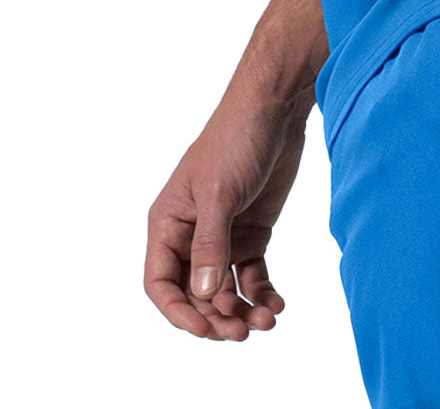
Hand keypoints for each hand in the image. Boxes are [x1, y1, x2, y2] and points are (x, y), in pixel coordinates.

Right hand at [144, 90, 311, 340]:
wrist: (275, 107)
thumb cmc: (236, 139)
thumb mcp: (220, 192)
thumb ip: (210, 244)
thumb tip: (204, 295)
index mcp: (169, 223)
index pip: (162, 282)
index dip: (179, 311)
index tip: (205, 328)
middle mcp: (192, 234)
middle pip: (195, 293)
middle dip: (217, 316)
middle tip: (243, 331)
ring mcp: (223, 234)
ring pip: (225, 289)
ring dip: (242, 309)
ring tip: (267, 320)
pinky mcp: (252, 230)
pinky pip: (252, 274)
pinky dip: (262, 292)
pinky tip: (278, 303)